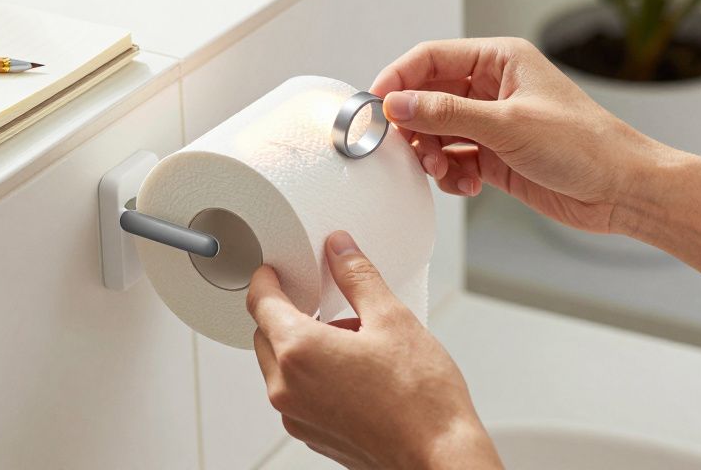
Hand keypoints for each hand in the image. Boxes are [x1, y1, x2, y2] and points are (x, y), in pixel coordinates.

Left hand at [247, 230, 501, 469]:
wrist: (439, 456)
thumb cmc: (421, 399)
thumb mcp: (392, 318)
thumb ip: (357, 277)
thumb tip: (340, 250)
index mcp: (299, 352)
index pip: (261, 302)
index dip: (267, 278)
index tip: (277, 270)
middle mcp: (287, 388)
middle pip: (265, 334)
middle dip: (288, 312)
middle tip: (326, 302)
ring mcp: (297, 417)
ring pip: (280, 366)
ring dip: (301, 345)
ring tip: (353, 340)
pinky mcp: (312, 434)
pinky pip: (297, 393)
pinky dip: (311, 375)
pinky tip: (354, 371)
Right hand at [369, 37, 662, 234]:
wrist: (622, 190)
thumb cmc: (586, 146)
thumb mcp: (509, 125)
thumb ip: (448, 114)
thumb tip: (400, 104)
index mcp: (500, 60)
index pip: (431, 58)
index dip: (399, 79)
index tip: (375, 105)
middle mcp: (494, 88)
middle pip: (429, 97)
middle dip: (414, 125)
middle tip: (406, 148)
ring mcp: (494, 123)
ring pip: (438, 132)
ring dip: (432, 154)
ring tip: (442, 171)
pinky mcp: (496, 156)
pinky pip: (455, 159)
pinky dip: (452, 174)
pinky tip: (467, 185)